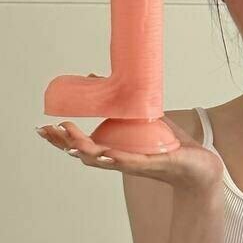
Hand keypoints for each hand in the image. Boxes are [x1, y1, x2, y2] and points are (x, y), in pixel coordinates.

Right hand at [36, 79, 223, 193]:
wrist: (199, 165)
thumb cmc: (172, 145)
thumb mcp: (143, 118)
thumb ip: (122, 102)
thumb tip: (96, 77)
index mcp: (114, 150)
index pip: (81, 145)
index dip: (61, 139)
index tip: (43, 128)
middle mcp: (119, 160)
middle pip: (83, 154)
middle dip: (63, 143)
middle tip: (47, 130)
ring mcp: (134, 163)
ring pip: (102, 159)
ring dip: (84, 149)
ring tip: (69, 138)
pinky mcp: (152, 164)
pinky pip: (130, 162)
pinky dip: (116, 158)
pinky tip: (105, 154)